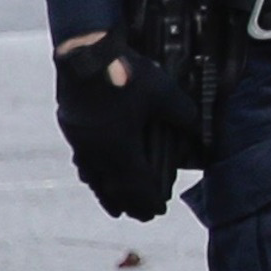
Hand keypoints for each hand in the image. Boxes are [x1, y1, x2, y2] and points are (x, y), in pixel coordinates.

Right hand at [53, 31, 180, 222]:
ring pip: (94, 175)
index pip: (135, 184)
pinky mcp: (71, 126)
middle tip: (139, 216)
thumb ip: (183, 116)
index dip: (147, 200)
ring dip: (106, 193)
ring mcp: (80, 140)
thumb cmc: (127, 74)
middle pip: (112, 186)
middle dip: (128, 203)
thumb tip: (198, 132)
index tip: (156, 213)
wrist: (85, 53)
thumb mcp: (164, 93)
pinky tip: (93, 175)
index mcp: (119, 148)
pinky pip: (83, 159)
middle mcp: (97, 150)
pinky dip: (92, 172)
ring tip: (114, 206)